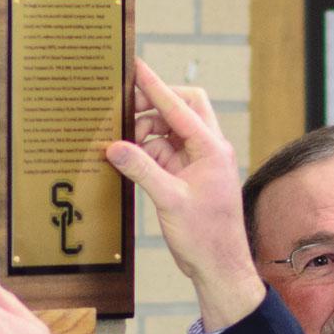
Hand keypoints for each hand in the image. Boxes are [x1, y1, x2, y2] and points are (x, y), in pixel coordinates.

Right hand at [110, 57, 263, 330]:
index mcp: (211, 149)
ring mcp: (198, 163)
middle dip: (153, 103)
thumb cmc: (206, 237)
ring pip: (170, 130)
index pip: (180, 106)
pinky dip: (145, 151)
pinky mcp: (187, 177)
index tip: (134, 67)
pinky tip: (124, 155)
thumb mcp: (169, 201)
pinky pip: (164, 152)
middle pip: (182, 108)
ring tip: (118, 138)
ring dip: (145, 131)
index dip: (155, 86)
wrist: (219, 266)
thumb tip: (114, 146)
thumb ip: (141, 169)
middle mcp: (208, 150)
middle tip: (122, 107)